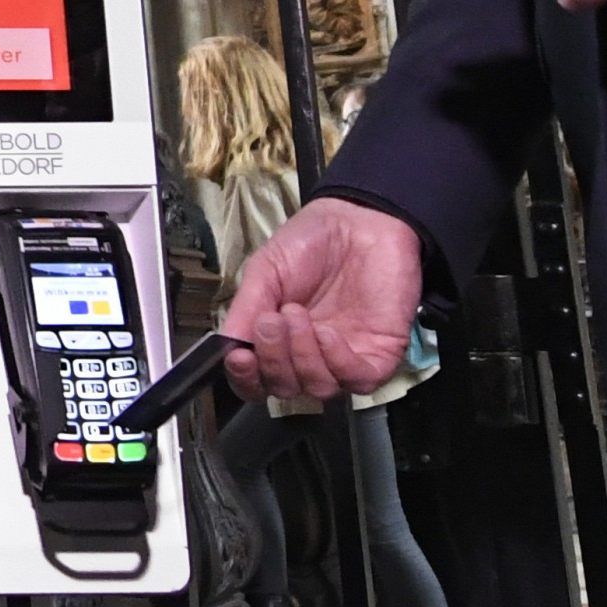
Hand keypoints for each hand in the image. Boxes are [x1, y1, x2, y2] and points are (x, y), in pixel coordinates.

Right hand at [219, 196, 424, 403]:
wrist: (360, 218)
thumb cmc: (311, 242)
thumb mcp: (265, 270)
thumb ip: (246, 309)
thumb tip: (227, 346)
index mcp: (278, 341)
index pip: (257, 381)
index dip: (245, 379)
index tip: (239, 357)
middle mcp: (309, 356)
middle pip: (285, 388)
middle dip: (273, 360)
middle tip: (270, 320)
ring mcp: (344, 358)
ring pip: (318, 387)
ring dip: (301, 357)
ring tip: (296, 314)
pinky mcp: (379, 354)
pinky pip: (357, 379)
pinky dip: (336, 361)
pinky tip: (326, 331)